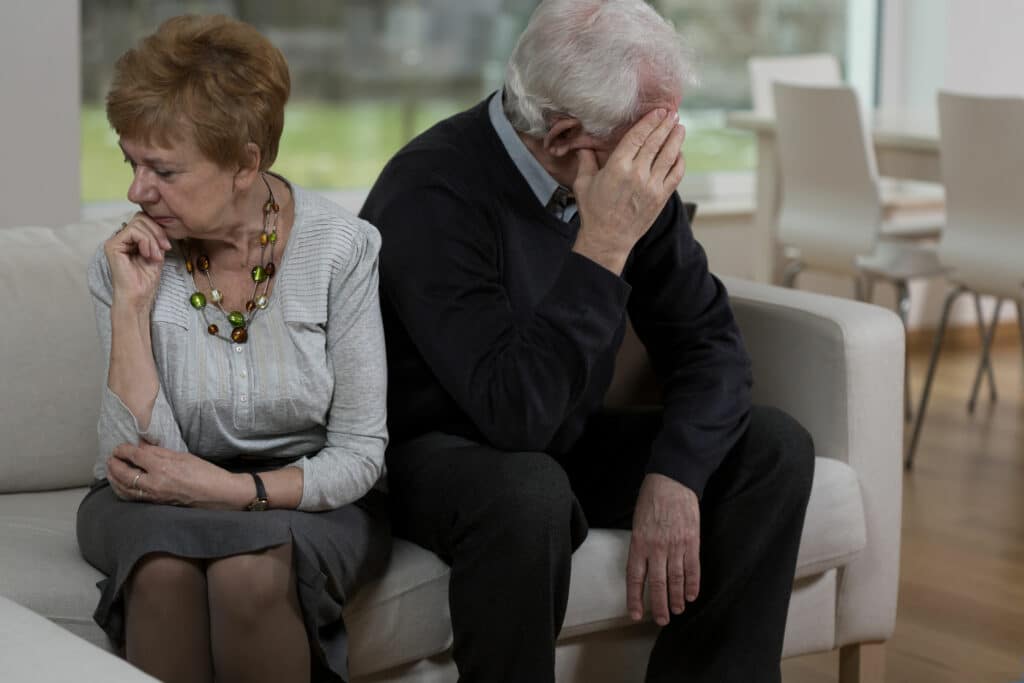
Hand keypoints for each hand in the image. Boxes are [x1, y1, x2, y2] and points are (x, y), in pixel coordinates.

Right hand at [104, 213, 171, 311]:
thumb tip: (161, 221)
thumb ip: (156, 237)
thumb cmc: (147, 279)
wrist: (139, 296)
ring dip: (153, 239)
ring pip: (138, 223)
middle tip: (164, 248)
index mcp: (130, 239)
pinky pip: (133, 231)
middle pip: (141, 218)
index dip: (158, 228)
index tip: (168, 245)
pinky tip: (147, 255)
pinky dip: (146, 241)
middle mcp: (121, 238)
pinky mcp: (112, 246)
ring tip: (155, 256)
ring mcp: (115, 241)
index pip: (144, 220)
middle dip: (157, 232)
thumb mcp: (157, 253)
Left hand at [106, 442, 246, 508]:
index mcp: (163, 468)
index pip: (135, 456)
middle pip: (124, 474)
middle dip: (114, 464)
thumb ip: (159, 452)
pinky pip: (132, 498)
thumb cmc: (206, 473)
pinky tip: (120, 486)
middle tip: (111, 457)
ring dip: (114, 479)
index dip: (123, 450)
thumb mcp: (183, 456)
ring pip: (124, 489)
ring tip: (110, 470)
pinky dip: (122, 491)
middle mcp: (155, 484)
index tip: (119, 447)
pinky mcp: (156, 504)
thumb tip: (141, 446)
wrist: (219, 495)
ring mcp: (154, 496)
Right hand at [572, 108, 686, 273]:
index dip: (650, 122)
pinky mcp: (661, 198)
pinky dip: (679, 162)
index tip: (658, 112)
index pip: (638, 137)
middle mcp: (637, 174)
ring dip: (676, 139)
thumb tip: (584, 145)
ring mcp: (652, 186)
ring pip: (669, 156)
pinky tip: (679, 154)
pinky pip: (676, 175)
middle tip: (672, 114)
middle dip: (665, 125)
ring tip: (680, 128)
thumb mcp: (583, 183)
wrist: (608, 239)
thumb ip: (586, 161)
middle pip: (656, 142)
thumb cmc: (593, 211)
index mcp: (617, 167)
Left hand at [626, 473, 699, 625]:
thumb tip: (642, 566)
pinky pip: (693, 568)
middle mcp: (656, 548)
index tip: (635, 614)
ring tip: (677, 611)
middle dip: (659, 605)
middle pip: (657, 584)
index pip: (635, 577)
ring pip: (676, 580)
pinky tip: (691, 596)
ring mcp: (676, 546)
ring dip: (676, 599)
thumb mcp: (637, 521)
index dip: (635, 598)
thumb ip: (640, 545)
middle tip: (661, 620)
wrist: (673, 480)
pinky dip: (692, 584)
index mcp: (639, 542)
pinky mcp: (692, 542)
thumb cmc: (651, 498)